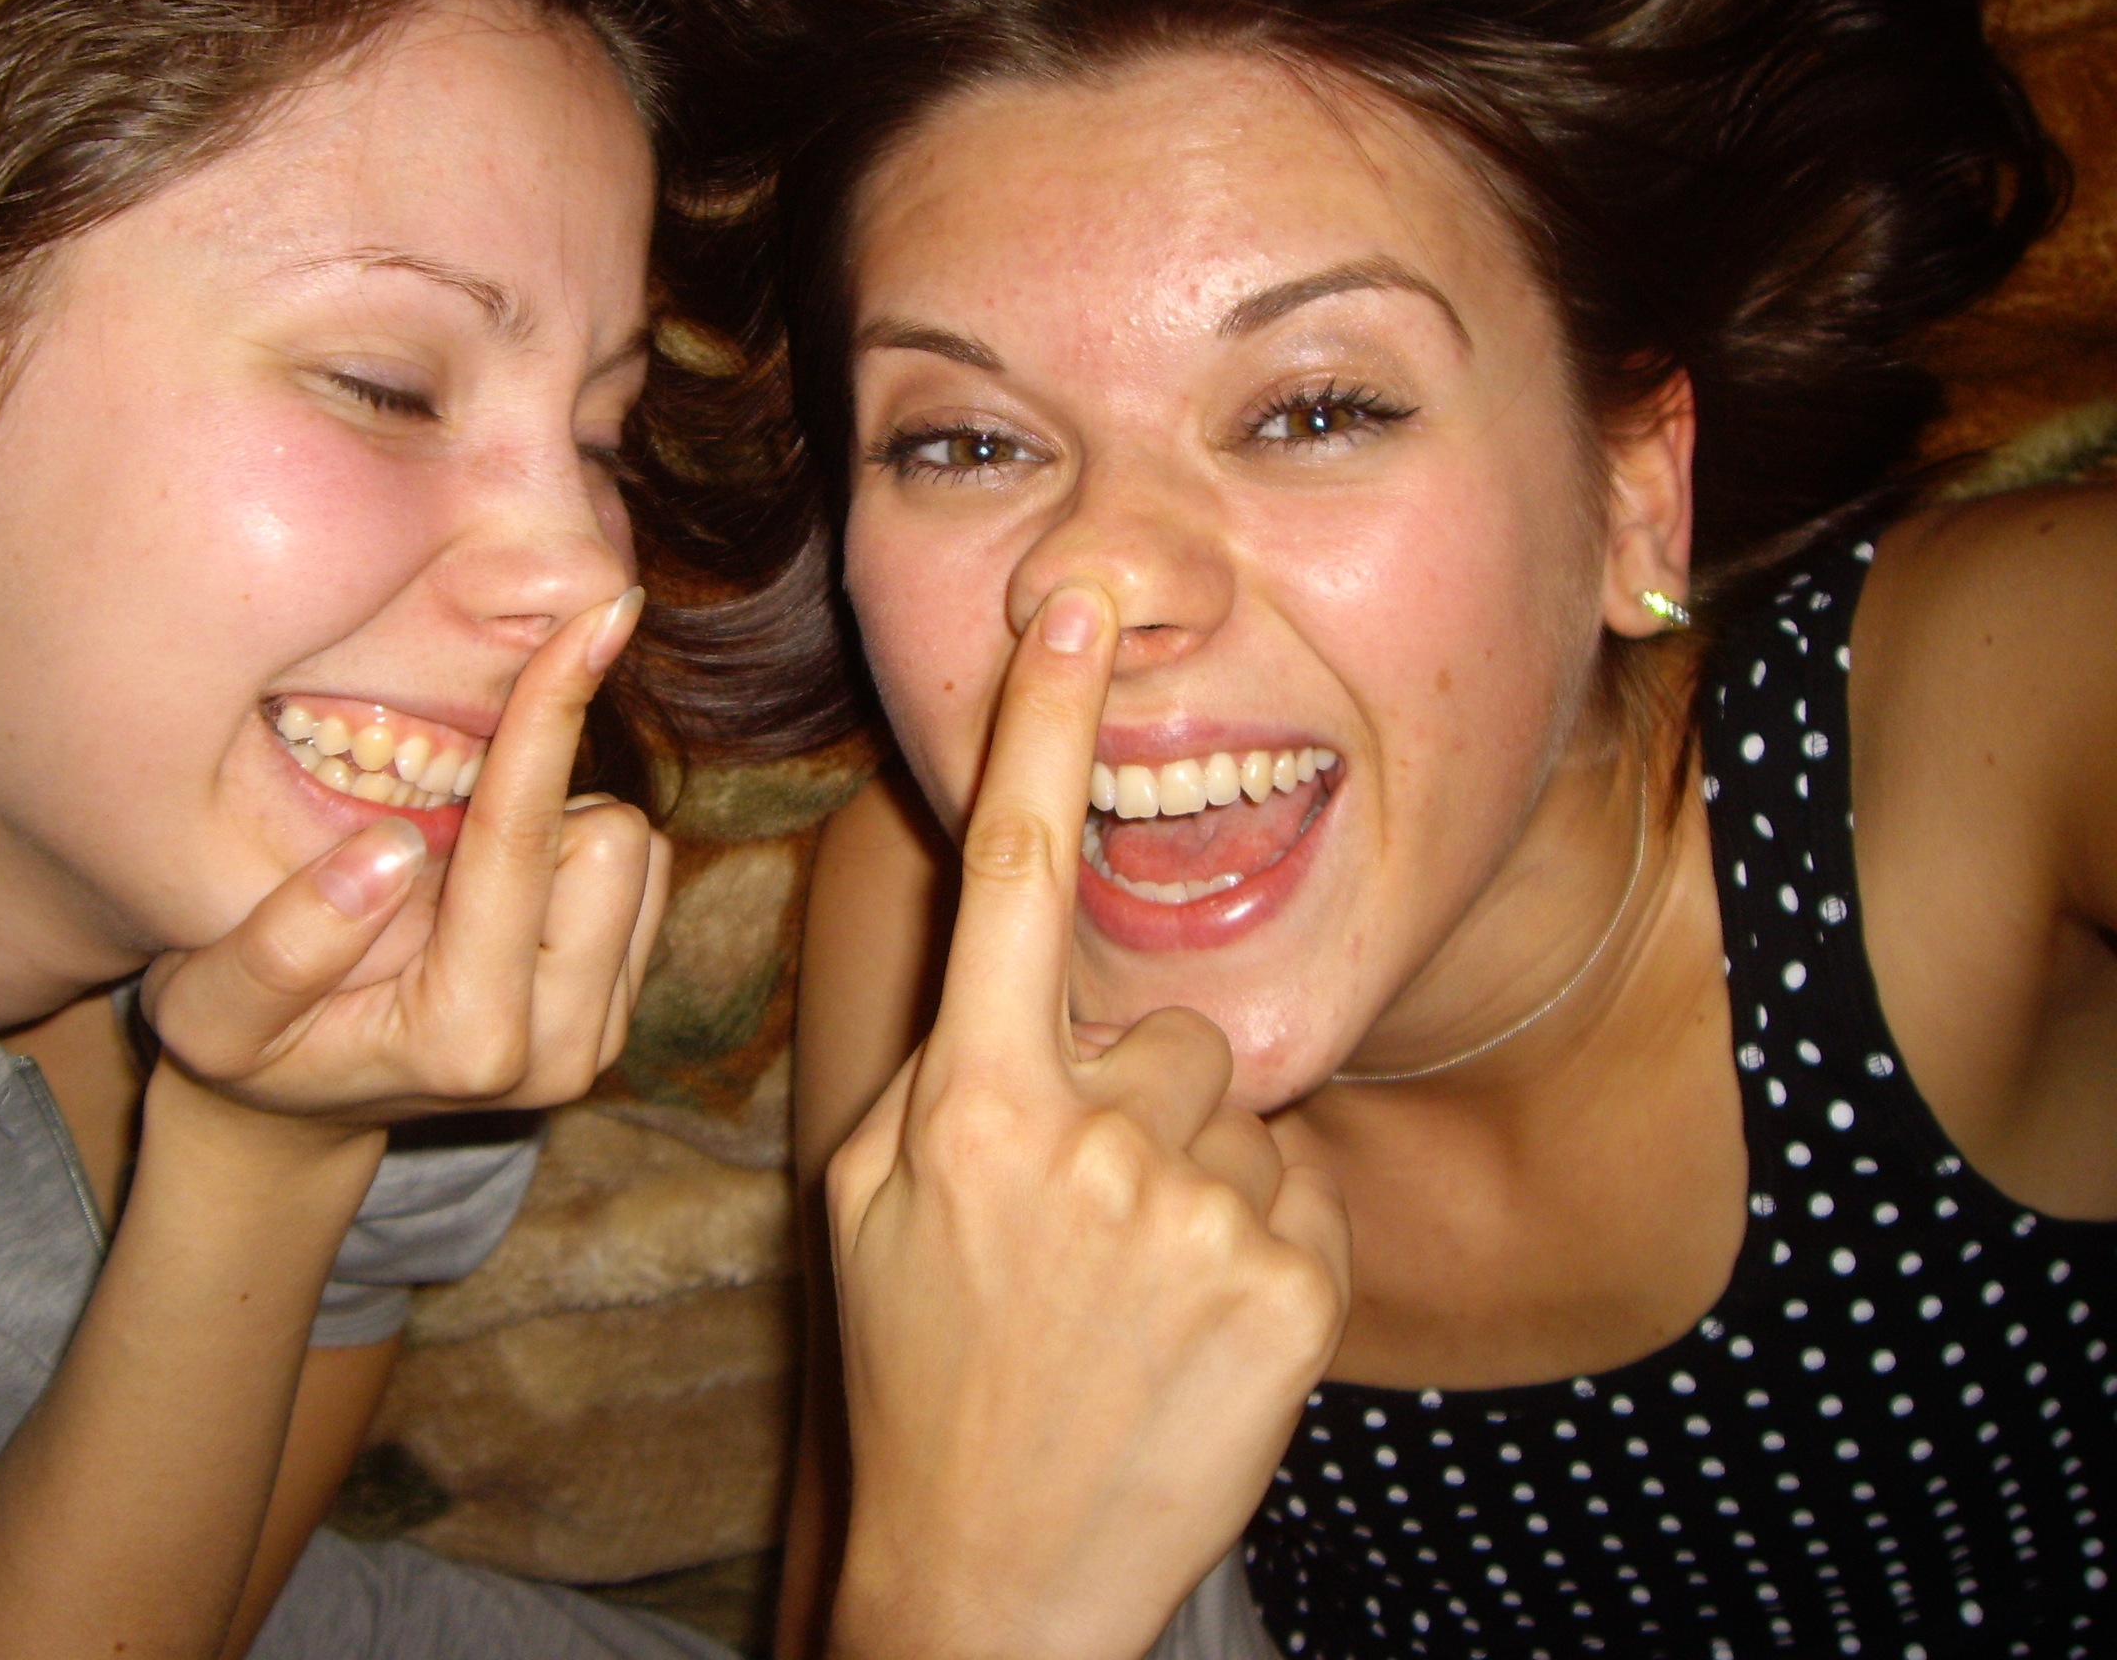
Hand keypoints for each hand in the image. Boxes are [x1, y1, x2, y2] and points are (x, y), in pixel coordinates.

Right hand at [139, 588, 671, 1131]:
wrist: (297, 1116)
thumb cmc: (243, 1050)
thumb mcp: (209, 1010)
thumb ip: (283, 944)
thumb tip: (388, 850)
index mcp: (470, 1039)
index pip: (523, 847)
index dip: (550, 718)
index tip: (596, 620)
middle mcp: (561, 1048)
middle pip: (615, 838)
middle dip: (535, 798)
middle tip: (436, 820)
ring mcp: (599, 1036)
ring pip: (639, 851)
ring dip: (555, 828)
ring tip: (454, 868)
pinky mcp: (619, 1013)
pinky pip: (642, 877)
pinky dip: (573, 854)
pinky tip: (494, 886)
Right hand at [824, 582, 1349, 1659]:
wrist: (996, 1576)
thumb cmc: (921, 1367)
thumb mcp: (873, 1198)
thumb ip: (946, 1060)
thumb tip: (1019, 960)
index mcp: (967, 1103)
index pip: (1015, 874)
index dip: (1047, 725)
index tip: (1079, 608)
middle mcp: (1088, 1141)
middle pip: (1157, 1023)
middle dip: (1127, 1093)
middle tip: (1072, 1220)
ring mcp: (1201, 1215)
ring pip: (1229, 1103)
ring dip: (1193, 1169)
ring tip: (1130, 1284)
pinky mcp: (1295, 1286)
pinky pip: (1297, 1187)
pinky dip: (1259, 1239)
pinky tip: (1194, 1324)